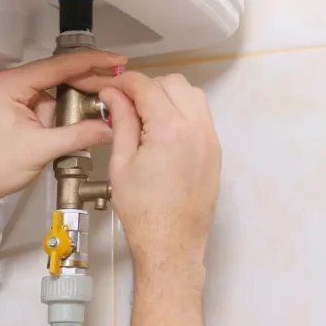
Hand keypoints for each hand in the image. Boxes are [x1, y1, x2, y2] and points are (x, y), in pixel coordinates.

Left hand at [0, 50, 126, 209]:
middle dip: (90, 81)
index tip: (117, 60)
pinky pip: (52, 105)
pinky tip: (89, 117)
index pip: (58, 66)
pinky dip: (70, 112)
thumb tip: (111, 128)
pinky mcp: (22, 111)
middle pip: (60, 75)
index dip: (91, 62)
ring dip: (81, 98)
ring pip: (58, 90)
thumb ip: (78, 136)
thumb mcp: (40, 149)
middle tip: (121, 83)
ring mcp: (18, 97)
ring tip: (111, 101)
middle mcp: (14, 83)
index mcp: (12, 84)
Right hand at [99, 72, 220, 273]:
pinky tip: (162, 129)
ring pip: (192, 95)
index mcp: (169, 129)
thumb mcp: (121, 163)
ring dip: (167, 95)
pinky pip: (200, 115)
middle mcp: (196, 128)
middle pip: (173, 83)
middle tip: (125, 103)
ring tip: (145, 116)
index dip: (124, 82)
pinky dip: (181, 111)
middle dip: (147, 87)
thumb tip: (113, 96)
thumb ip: (120, 122)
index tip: (111, 89)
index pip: (146, 86)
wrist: (171, 242)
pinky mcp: (215, 151)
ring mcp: (210, 139)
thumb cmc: (143, 210)